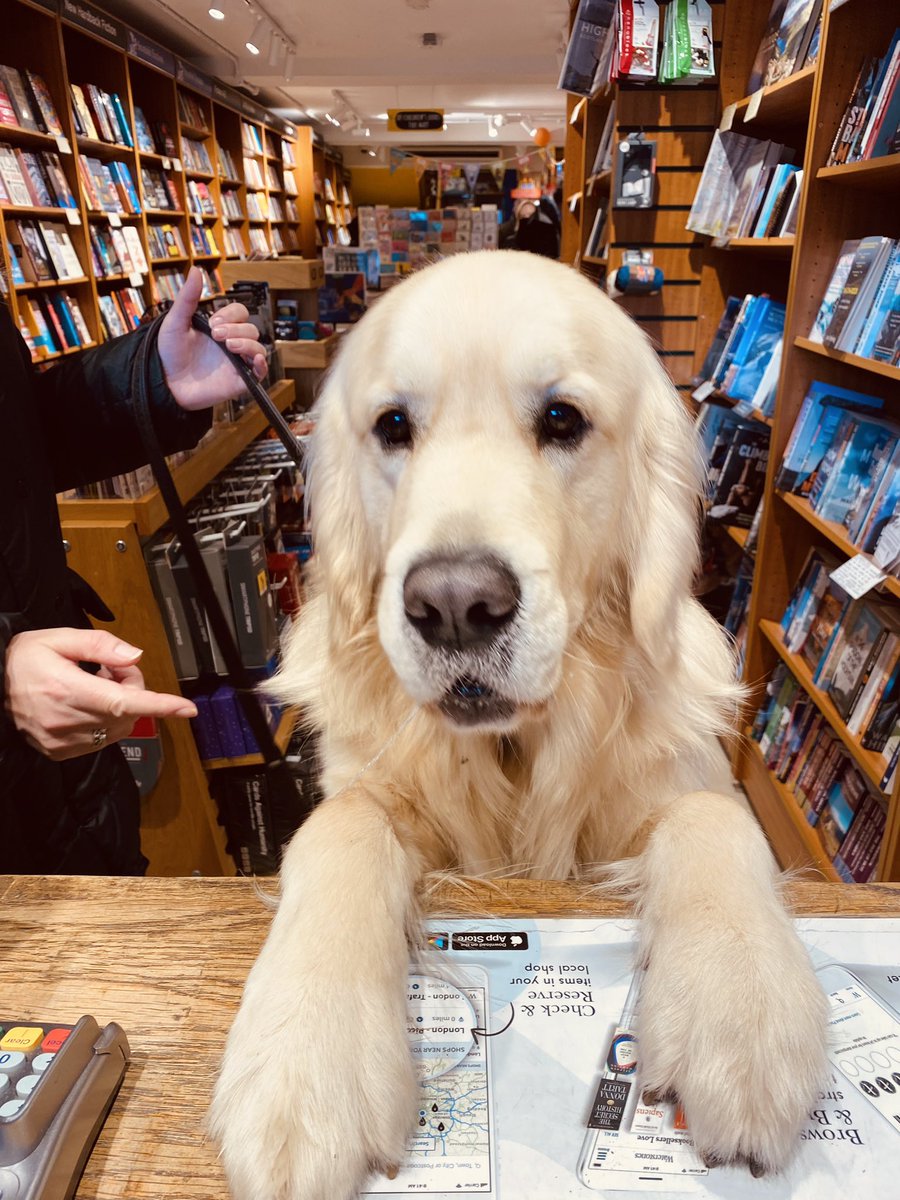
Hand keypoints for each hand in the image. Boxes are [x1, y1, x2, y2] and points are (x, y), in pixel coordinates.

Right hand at [4, 628, 197, 760]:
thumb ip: (100, 645)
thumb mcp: (59, 638)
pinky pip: (102, 739)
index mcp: (68, 689)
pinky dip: (106, 721)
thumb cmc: (23, 658)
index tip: (187, 709)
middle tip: (112, 668)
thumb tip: (134, 655)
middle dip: (132, 688)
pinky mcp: (59, 751)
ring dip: (120, 706)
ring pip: (118, 728)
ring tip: (94, 685)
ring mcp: (62, 740)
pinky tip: (87, 703)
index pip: (124, 701)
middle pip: (127, 711)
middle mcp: (66, 720)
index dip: (160, 705)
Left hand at [157, 267, 267, 410]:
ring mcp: (237, 363)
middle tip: (216, 336)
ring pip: (258, 347)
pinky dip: (262, 364)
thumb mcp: (175, 321)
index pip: (239, 313)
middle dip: (236, 329)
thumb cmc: (169, 354)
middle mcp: (230, 344)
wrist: (165, 383)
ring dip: (248, 343)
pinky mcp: (240, 381)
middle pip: (251, 328)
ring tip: (229, 346)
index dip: (231, 315)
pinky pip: (260, 372)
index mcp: (219, 328)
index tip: (213, 323)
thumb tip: (196, 270)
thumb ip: (188, 297)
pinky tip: (254, 359)